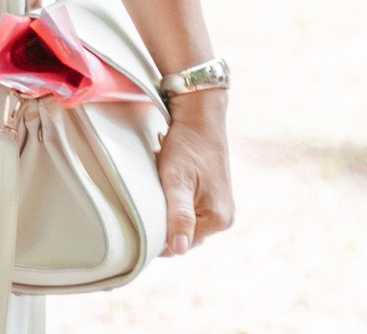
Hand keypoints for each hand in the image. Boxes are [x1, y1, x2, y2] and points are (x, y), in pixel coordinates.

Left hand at [157, 89, 234, 254]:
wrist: (200, 117)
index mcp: (218, 219)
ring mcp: (220, 207)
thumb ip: (179, 216)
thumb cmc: (187, 146)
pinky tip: (169, 184)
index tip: (142, 222)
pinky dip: (175, 199)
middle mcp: (223, 218)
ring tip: (161, 188)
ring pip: (184, 220)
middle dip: (165, 220)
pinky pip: (189, 208)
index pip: (180, 245)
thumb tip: (179, 249)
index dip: (159, 237)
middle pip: (184, 234)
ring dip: (169, 208)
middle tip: (152, 197)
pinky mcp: (214, 196)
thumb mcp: (177, 180)